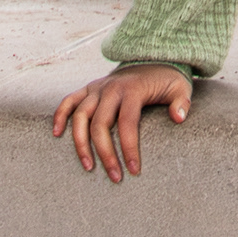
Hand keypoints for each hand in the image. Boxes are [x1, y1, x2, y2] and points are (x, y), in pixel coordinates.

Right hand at [52, 65, 192, 180]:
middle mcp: (112, 88)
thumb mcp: (180, 88)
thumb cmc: (166, 81)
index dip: (129, 148)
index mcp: (133, 89)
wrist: (152, 59)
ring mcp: (98, 88)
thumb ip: (181, 103)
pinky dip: (60, 114)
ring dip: (79, 142)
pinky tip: (56, 134)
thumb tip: (178, 118)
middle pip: (100, 124)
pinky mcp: (89, 88)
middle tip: (114, 177)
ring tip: (87, 167)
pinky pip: (69, 100)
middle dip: (105, 153)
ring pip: (80, 115)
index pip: (127, 123)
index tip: (134, 171)